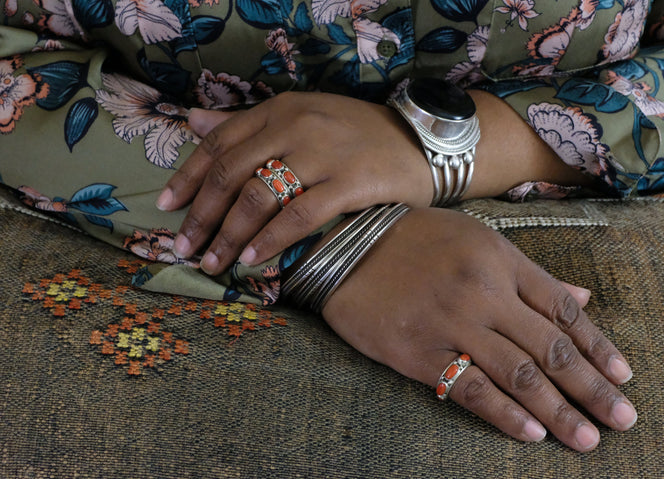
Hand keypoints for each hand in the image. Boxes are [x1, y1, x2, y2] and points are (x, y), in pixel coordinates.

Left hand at [156, 92, 431, 274]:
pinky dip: (270, 240)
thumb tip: (193, 123)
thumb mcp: (302, 116)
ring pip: (258, 197)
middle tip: (182, 248)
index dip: (187, 177)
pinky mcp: (350, 182)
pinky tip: (254, 260)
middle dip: (201, 215)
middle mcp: (296, 125)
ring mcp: (323, 153)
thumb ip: (249, 124)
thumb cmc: (358, 134)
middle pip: (231, 173)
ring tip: (212, 263)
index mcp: (280, 109)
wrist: (422, 141)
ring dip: (228, 235)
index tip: (166, 207)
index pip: (219, 143)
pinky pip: (298, 216)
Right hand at [321, 208, 635, 451]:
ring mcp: (452, 322)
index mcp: (502, 260)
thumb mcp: (477, 239)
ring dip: (558, 410)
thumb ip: (528, 274)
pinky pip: (469, 387)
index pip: (564, 311)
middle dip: (592, 387)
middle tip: (623, 419)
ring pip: (517, 373)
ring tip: (587, 439)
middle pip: (551, 347)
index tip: (623, 376)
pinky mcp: (419, 350)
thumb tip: (581, 299)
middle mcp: (485, 291)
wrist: (346, 242)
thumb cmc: (415, 238)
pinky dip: (503, 414)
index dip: (598, 346)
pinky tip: (530, 434)